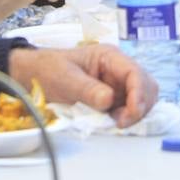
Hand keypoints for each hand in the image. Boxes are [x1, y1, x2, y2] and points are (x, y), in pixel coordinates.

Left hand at [7, 44, 157, 128]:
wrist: (33, 76)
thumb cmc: (48, 69)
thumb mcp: (65, 78)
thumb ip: (87, 89)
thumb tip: (109, 100)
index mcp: (109, 57)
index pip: (135, 72)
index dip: (139, 93)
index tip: (132, 112)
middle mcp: (117, 69)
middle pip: (146, 86)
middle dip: (140, 105)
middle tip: (121, 122)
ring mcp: (116, 85)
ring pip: (141, 99)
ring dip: (134, 113)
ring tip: (115, 122)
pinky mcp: (112, 99)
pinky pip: (128, 109)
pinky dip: (126, 117)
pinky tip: (111, 122)